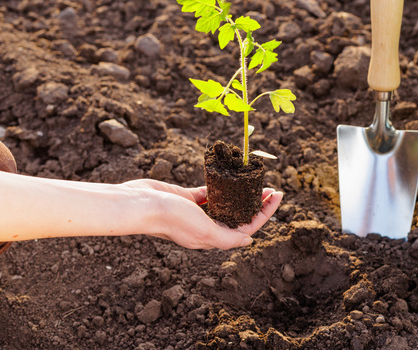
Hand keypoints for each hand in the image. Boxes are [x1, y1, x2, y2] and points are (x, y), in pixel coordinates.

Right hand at [122, 179, 281, 249]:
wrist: (139, 204)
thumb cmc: (171, 218)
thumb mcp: (203, 231)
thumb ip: (226, 238)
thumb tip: (249, 240)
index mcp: (212, 237)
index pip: (247, 227)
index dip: (265, 213)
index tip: (277, 196)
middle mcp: (206, 226)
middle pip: (239, 216)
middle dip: (256, 204)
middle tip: (270, 188)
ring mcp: (196, 212)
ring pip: (225, 203)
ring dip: (241, 194)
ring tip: (255, 182)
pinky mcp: (187, 198)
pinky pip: (208, 192)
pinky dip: (219, 185)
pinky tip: (230, 177)